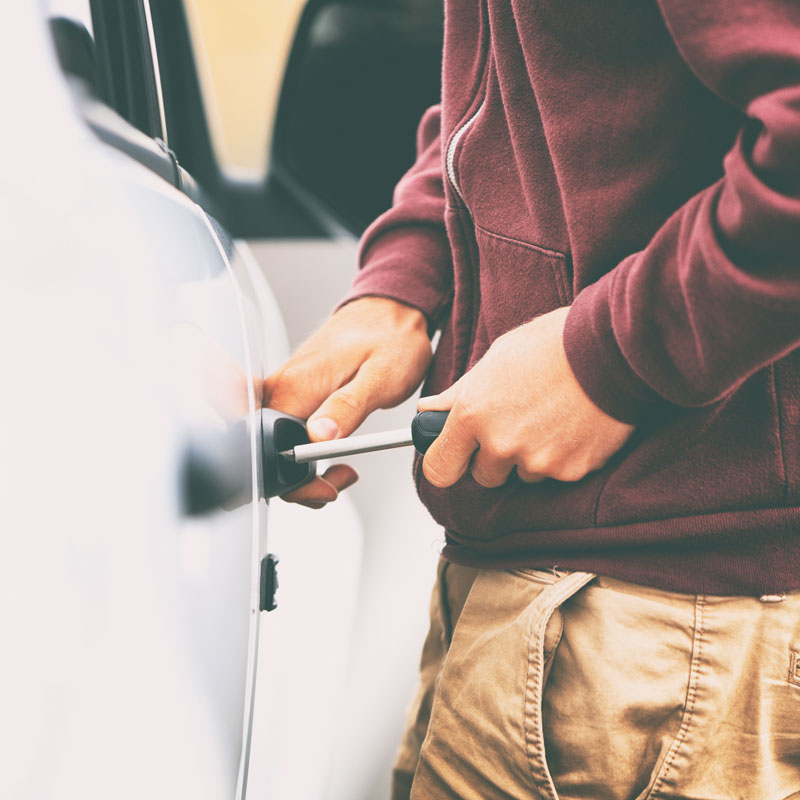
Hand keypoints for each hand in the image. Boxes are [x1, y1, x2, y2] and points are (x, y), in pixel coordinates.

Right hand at [265, 296, 431, 506]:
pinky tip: (330, 450)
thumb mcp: (380, 377)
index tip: (329, 487)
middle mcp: (281, 386)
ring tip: (343, 470)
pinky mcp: (293, 391)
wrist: (391, 311)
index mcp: (297, 384)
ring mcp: (284, 388)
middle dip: (298, 482)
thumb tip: (318, 439)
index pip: (274, 449)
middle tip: (338, 481)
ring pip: (276, 445)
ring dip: (304, 470)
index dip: (297, 480)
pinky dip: (305, 450)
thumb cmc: (391, 339)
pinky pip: (286, 430)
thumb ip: (346, 408)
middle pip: (268, 453)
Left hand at [418, 306, 633, 487]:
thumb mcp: (495, 359)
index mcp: (472, 415)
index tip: (454, 457)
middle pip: (483, 477)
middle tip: (515, 423)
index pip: (439, 469)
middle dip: (493, 458)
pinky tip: (571, 425)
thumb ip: (459, 394)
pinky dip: (561, 456)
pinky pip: (555, 474)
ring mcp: (538, 462)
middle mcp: (501, 444)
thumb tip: (430, 410)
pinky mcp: (571, 471)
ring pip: (522, 475)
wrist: (612, 348)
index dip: (447, 463)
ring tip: (549, 418)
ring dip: (529, 457)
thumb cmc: (553, 345)